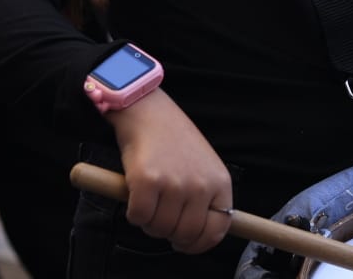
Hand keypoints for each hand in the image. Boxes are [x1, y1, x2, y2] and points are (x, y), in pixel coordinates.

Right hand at [108, 89, 233, 253]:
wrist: (148, 109)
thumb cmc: (172, 138)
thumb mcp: (203, 166)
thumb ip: (205, 198)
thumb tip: (198, 235)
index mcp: (219, 183)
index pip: (217, 231)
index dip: (198, 243)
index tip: (184, 242)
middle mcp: (200, 186)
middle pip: (185, 234)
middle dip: (168, 232)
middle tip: (159, 217)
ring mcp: (174, 184)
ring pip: (160, 228)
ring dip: (149, 222)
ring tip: (148, 200)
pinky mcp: (147, 181)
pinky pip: (139, 217)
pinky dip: (133, 212)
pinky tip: (135, 195)